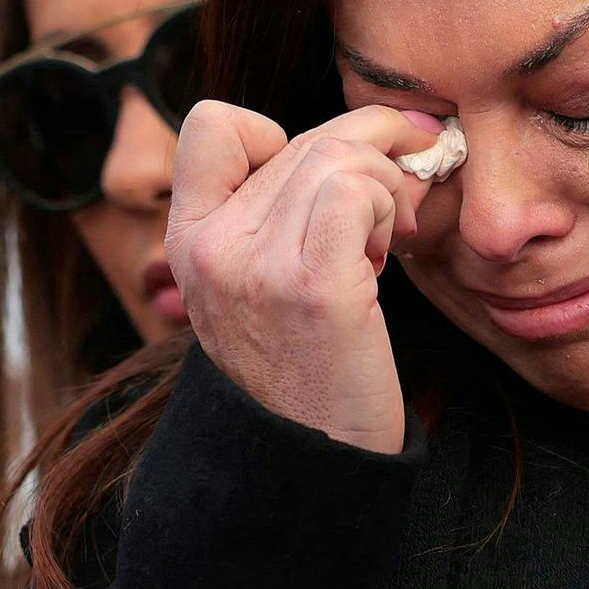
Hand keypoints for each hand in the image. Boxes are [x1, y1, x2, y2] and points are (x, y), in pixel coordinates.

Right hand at [163, 99, 443, 453]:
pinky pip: (359, 192)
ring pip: (338, 158)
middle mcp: (211, 248)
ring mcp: (257, 266)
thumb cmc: (305, 370)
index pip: (211, 125)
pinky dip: (388, 208)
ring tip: (386, 239)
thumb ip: (275, 216)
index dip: (280, 131)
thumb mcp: (258, 287)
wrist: (312, 463)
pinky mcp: (312, 287)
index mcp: (189, 242)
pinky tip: (386, 255)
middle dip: (370, 153)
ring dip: (385, 186)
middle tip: (398, 198)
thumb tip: (364, 136)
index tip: (325, 172)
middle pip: (303, 139)